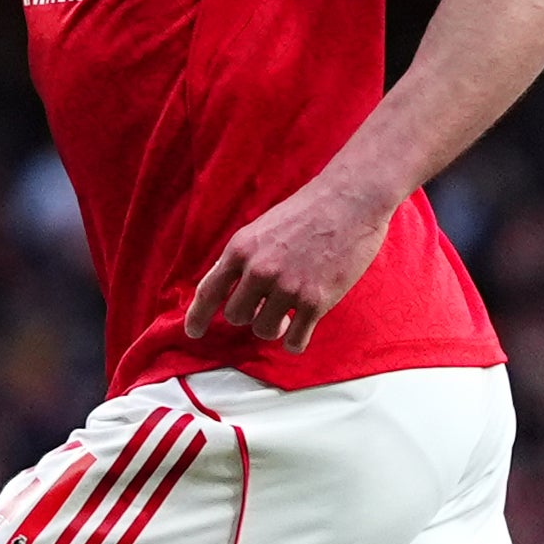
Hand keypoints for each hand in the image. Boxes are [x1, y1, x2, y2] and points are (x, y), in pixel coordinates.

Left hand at [183, 184, 390, 349]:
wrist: (351, 201)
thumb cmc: (308, 211)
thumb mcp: (261, 228)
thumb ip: (243, 257)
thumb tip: (229, 288)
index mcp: (241, 249)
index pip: (209, 290)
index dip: (197, 316)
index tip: (192, 332)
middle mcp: (259, 270)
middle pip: (236, 316)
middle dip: (249, 316)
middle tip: (267, 307)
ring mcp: (287, 287)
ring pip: (264, 330)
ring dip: (274, 328)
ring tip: (287, 316)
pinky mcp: (316, 301)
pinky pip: (295, 340)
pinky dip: (295, 342)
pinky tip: (301, 332)